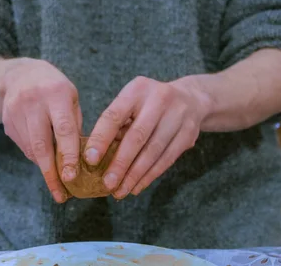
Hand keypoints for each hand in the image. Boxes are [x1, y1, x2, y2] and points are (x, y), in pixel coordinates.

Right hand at [1, 58, 81, 202]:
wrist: (20, 75)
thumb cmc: (54, 89)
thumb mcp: (71, 97)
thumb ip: (74, 124)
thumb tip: (81, 158)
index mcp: (56, 94)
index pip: (64, 129)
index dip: (68, 155)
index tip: (72, 176)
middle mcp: (34, 102)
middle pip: (42, 144)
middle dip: (51, 172)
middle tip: (60, 194)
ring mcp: (16, 112)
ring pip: (31, 148)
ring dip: (45, 167)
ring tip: (56, 183)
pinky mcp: (7, 122)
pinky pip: (24, 146)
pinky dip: (36, 156)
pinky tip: (44, 158)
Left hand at [84, 76, 211, 198]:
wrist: (191, 99)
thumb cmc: (149, 104)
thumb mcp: (132, 102)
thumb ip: (116, 124)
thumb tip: (96, 157)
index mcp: (137, 89)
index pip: (114, 115)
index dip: (101, 139)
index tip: (90, 160)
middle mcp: (159, 99)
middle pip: (137, 136)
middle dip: (120, 163)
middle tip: (107, 184)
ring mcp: (177, 116)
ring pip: (153, 151)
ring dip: (135, 175)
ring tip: (120, 191)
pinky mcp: (189, 133)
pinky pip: (167, 159)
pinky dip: (150, 175)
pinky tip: (137, 186)